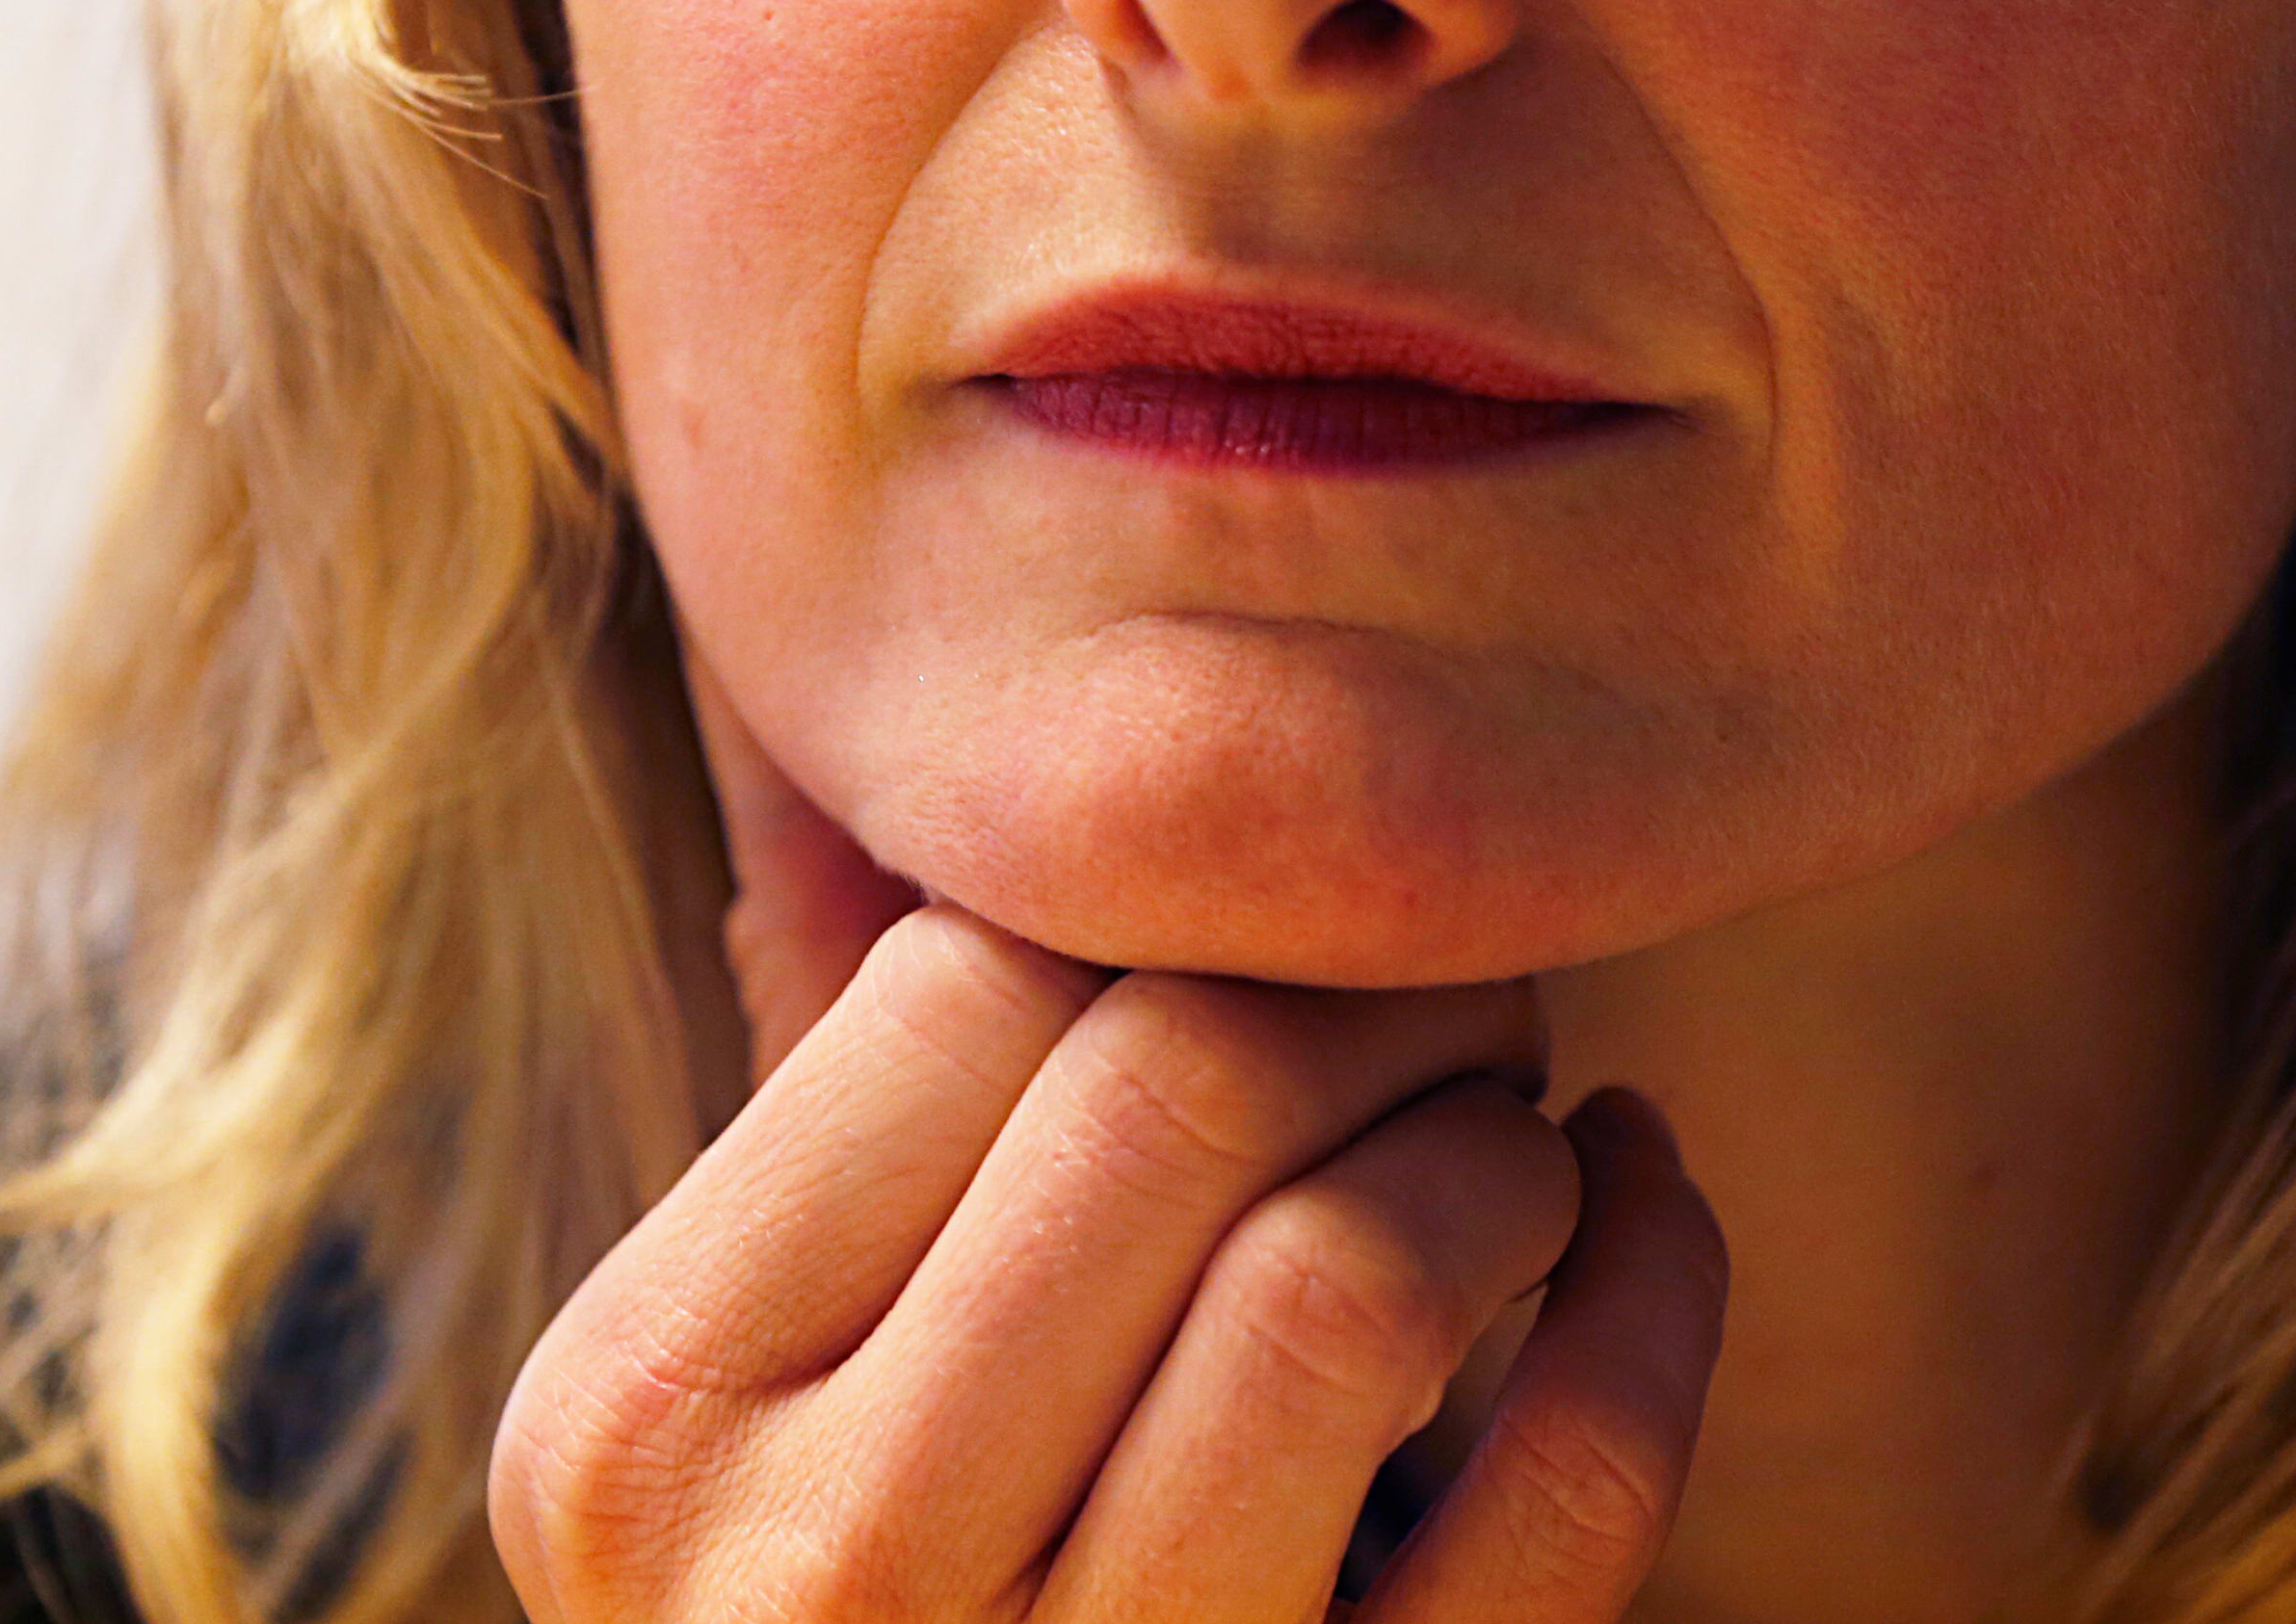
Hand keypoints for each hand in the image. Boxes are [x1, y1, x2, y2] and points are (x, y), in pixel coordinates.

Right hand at [489, 692, 1730, 1621]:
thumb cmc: (870, 1598)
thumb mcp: (745, 1396)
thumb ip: (832, 1120)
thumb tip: (932, 755)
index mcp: (641, 1415)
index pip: (958, 984)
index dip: (1162, 900)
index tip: (1261, 922)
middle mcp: (817, 1577)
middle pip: (1174, 1093)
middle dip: (1366, 987)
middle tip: (1447, 998)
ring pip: (1346, 1278)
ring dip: (1493, 1152)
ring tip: (1515, 1143)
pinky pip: (1567, 1498)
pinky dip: (1655, 1305)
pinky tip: (1642, 1215)